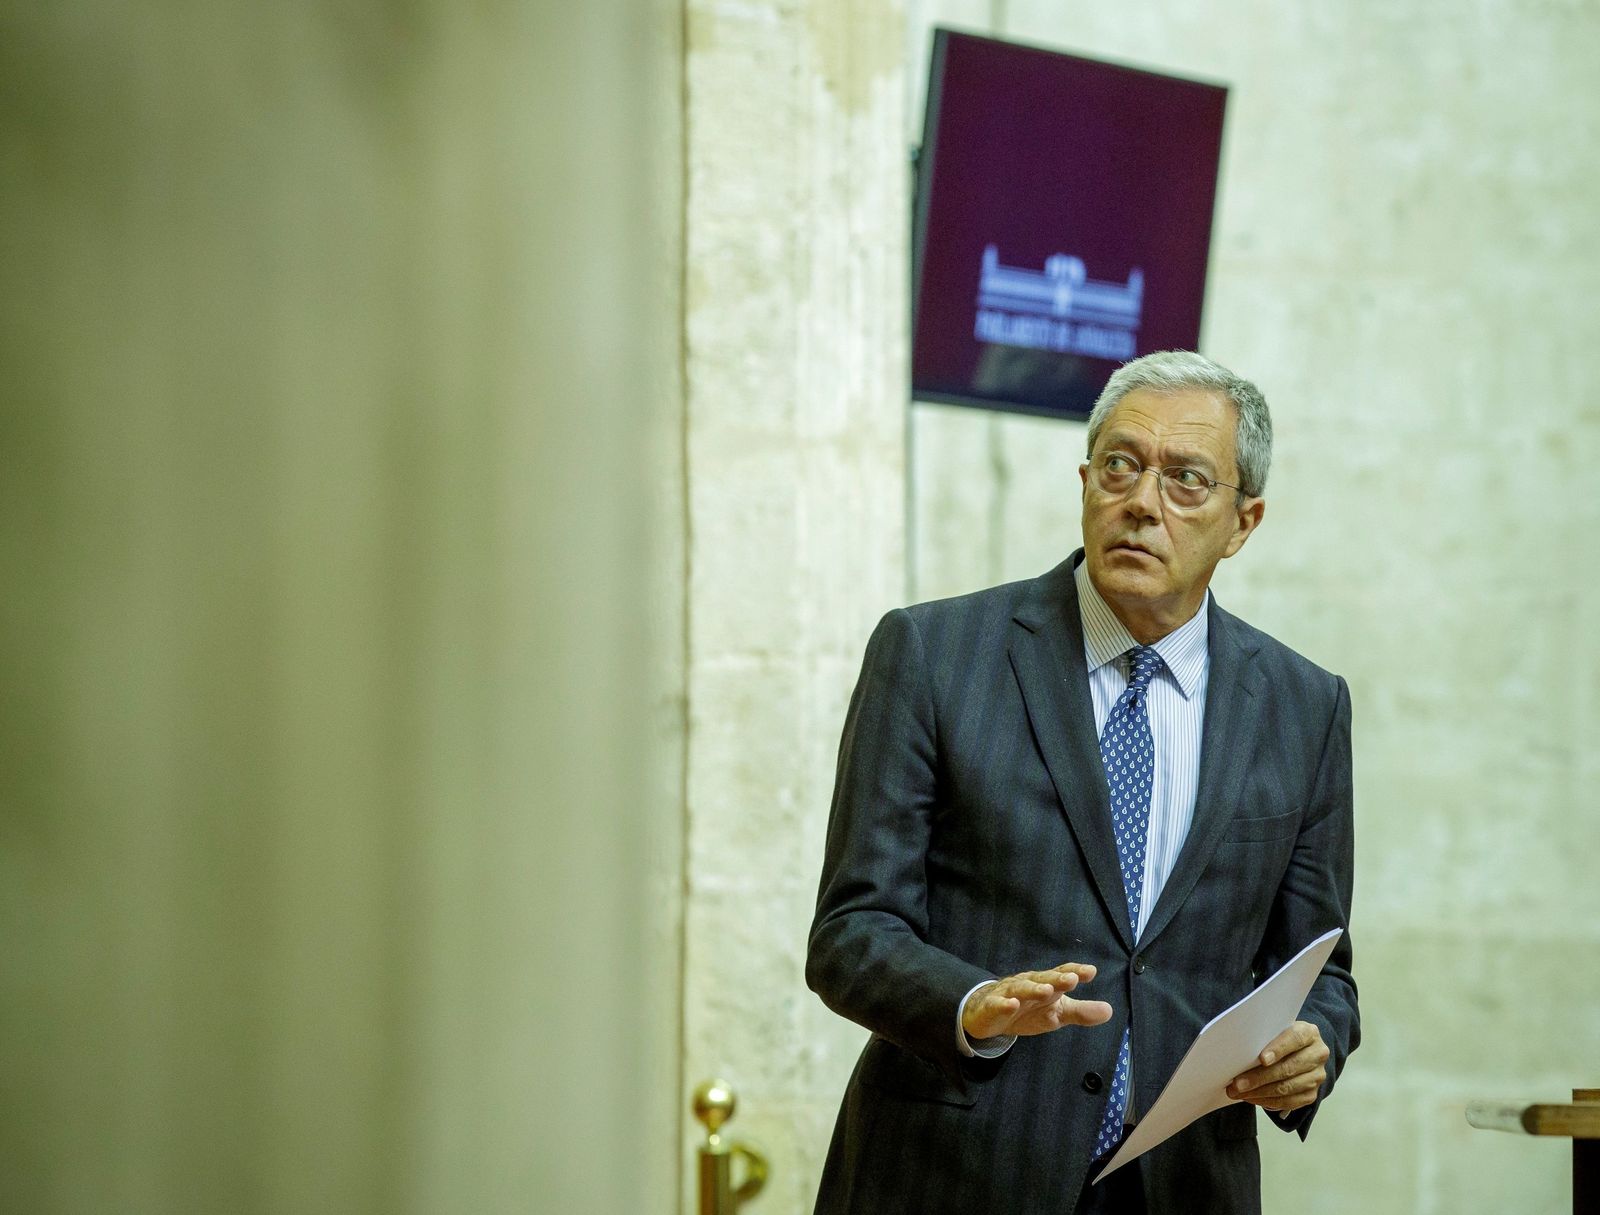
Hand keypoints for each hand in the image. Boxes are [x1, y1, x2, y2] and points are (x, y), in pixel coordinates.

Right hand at [962, 964, 1113, 1040]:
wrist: (989, 1014)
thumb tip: (1109, 1011)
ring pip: (1021, 989)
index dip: (1075, 972)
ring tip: (1046, 990)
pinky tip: (1011, 1004)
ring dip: (1033, 989)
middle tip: (1072, 979)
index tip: (1090, 971)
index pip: (1062, 975)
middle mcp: (1029, 984)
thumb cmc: (1028, 1010)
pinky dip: (1003, 1003)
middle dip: (1057, 978)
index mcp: (1046, 984)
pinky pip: (997, 1004)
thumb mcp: (1056, 1013)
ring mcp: (1009, 993)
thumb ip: (1081, 1012)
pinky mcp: (992, 1006)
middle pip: (1043, 979)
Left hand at [1226, 1021, 1328, 1111]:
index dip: (1278, 1049)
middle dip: (1259, 1077)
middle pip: (1288, 1068)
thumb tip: (1240, 1052)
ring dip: (1260, 1092)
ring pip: (1287, 1088)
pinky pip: (1289, 1102)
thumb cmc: (1281, 1038)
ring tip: (1239, 1093)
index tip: (1262, 1059)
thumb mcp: (1276, 1030)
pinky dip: (1268, 1101)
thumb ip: (1265, 1037)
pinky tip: (1252, 1098)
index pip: (1295, 1039)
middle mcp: (1318, 1054)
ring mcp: (1317, 1076)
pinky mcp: (1312, 1093)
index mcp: (1309, 1033)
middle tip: (1238, 1084)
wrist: (1300, 1051)